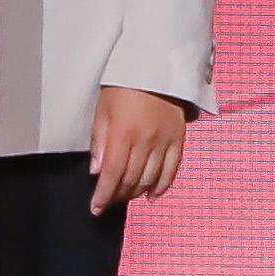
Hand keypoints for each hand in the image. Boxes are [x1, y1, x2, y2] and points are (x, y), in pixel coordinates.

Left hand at [90, 81, 193, 213]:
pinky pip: (172, 169)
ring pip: (150, 178)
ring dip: (136, 193)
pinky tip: (152, 194)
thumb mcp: (103, 110)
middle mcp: (146, 141)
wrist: (157, 67)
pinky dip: (162, 186)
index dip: (104, 195)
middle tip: (109, 203)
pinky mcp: (178, 139)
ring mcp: (164, 141)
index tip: (96, 208)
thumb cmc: (124, 86)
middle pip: (131, 180)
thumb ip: (99, 141)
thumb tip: (97, 171)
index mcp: (123, 133)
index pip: (112, 174)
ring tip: (126, 197)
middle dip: (118, 196)